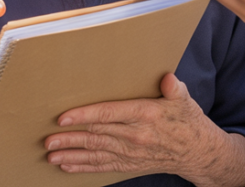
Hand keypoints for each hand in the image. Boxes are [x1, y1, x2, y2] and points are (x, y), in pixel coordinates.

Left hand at [45, 74, 244, 185]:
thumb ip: (173, 88)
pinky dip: (83, 167)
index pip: (109, 115)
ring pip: (96, 152)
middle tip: (47, 138)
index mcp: (145, 115)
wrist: (197, 152)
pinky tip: (66, 166)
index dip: (85, 116)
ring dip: (72, 154)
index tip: (64, 117)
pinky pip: (102, 166)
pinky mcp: (129, 164)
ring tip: (51, 154)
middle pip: (96, 135)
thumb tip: (167, 78)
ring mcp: (131, 153)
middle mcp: (135, 136)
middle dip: (70, 137)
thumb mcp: (184, 100)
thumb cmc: (187, 121)